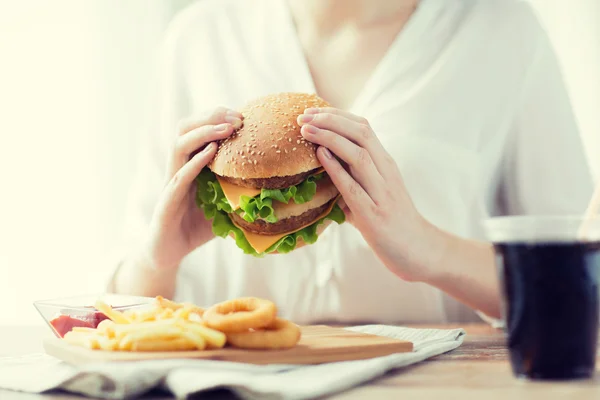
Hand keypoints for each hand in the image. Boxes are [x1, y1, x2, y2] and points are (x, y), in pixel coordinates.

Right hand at [144, 107, 242, 269]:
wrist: (167, 253)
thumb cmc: (196, 228)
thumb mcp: (225, 206)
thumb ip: (242, 193)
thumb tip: (276, 189)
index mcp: (191, 165)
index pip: (200, 130)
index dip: (218, 118)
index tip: (242, 115)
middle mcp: (178, 168)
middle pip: (185, 128)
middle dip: (211, 117)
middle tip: (237, 116)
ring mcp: (171, 182)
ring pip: (178, 145)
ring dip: (203, 132)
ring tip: (226, 128)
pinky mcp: (166, 202)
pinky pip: (179, 176)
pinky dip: (194, 161)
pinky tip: (210, 152)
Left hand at [297, 108, 434, 281]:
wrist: (418, 251)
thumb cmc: (392, 222)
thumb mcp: (375, 192)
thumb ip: (354, 177)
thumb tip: (326, 168)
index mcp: (386, 163)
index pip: (362, 127)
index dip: (335, 116)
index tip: (311, 112)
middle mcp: (386, 172)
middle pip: (360, 133)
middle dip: (329, 120)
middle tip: (303, 117)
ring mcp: (382, 192)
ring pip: (358, 154)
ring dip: (329, 138)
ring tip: (306, 130)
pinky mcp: (374, 215)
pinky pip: (353, 186)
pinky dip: (336, 168)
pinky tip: (320, 156)